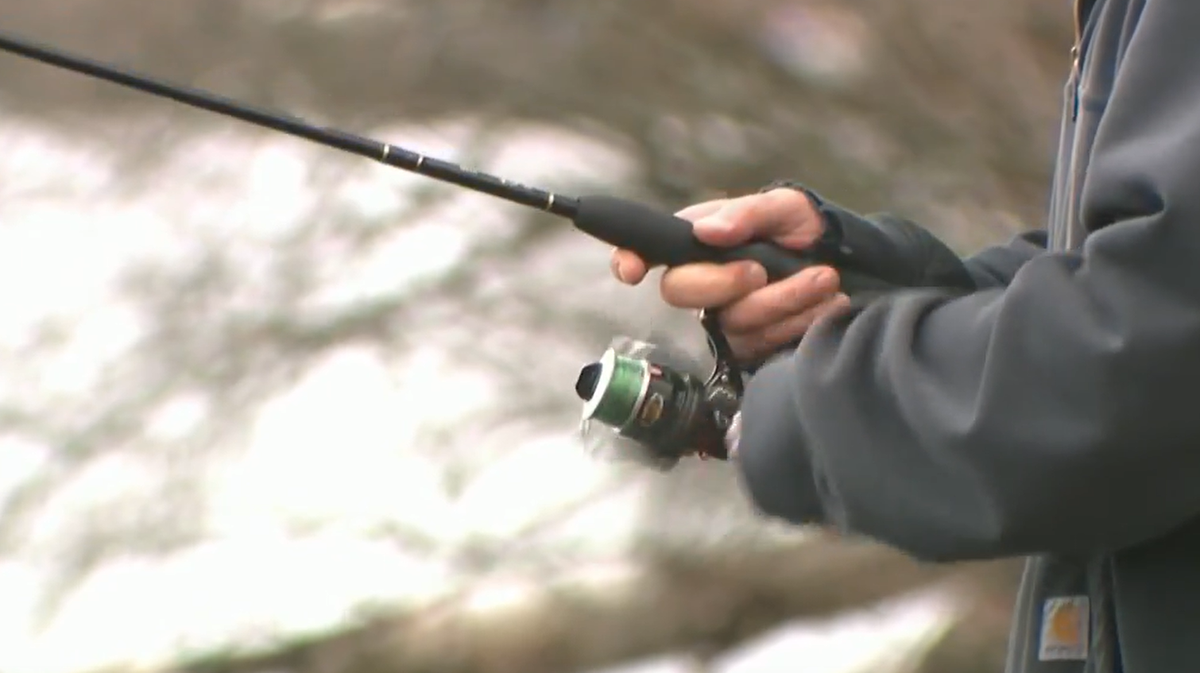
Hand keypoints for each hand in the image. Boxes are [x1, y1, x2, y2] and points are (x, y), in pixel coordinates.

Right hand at [611, 188, 849, 363]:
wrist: (846, 262)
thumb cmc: (802, 228)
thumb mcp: (783, 206)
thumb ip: (746, 213)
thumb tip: (708, 232)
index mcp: (697, 242)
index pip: (647, 251)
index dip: (630, 259)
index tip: (631, 270)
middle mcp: (702, 282)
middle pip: (680, 293)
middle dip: (723, 282)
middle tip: (762, 269)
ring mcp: (723, 318)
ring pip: (732, 321)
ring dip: (784, 299)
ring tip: (825, 278)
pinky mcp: (751, 346)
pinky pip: (763, 343)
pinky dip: (801, 321)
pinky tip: (828, 303)